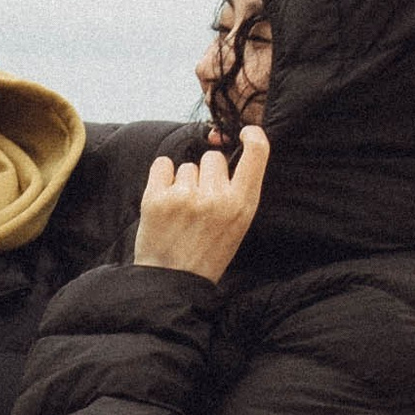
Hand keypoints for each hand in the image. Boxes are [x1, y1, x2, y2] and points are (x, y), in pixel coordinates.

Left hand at [131, 136, 268, 281]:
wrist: (172, 282)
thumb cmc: (206, 253)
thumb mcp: (237, 225)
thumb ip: (236, 190)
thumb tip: (222, 148)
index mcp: (242, 205)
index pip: (257, 153)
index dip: (253, 135)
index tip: (244, 132)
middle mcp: (216, 197)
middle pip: (212, 158)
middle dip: (206, 174)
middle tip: (200, 203)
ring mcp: (185, 196)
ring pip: (187, 166)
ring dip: (183, 182)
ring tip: (181, 211)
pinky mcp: (156, 198)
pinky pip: (163, 164)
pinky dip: (162, 177)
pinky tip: (165, 200)